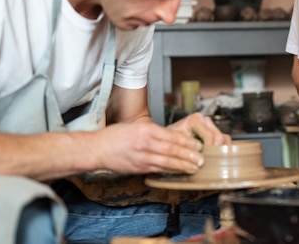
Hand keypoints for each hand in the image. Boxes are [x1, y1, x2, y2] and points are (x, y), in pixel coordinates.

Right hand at [91, 116, 228, 174]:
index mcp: (146, 129)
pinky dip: (170, 171)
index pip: (171, 136)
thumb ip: (154, 131)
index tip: (197, 145)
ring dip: (182, 166)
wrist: (97, 148)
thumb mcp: (137, 126)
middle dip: (188, 155)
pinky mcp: (138, 168)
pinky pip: (157, 170)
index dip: (186, 142)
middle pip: (171, 150)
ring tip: (194, 167)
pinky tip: (179, 173)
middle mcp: (145, 143)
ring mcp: (141, 157)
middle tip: (201, 159)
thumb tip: (173, 138)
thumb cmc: (116, 135)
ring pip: (166, 162)